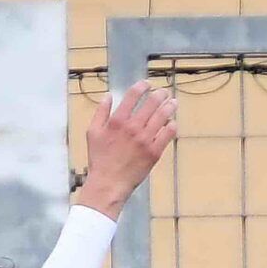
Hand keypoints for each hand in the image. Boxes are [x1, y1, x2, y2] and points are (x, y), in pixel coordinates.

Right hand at [74, 82, 178, 218]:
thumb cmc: (99, 159)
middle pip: (151, 104)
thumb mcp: (93, 132)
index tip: (147, 84)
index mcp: (117, 120)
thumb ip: (101, 112)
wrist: (109, 183)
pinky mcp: (154, 153)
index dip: (142, 87)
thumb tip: (108, 96)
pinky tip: (172, 123)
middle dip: (160, 95)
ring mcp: (145, 140)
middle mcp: (133, 127)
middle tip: (164, 92)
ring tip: (173, 103)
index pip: (133, 96)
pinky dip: (171, 126)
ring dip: (169, 107)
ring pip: (162, 117)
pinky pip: (167, 135)